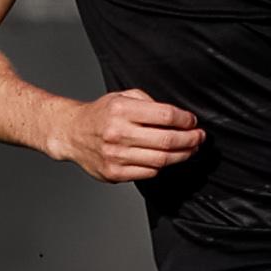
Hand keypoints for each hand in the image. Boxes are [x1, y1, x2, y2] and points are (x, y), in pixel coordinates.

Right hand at [53, 88, 205, 183]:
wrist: (71, 133)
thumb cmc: (100, 115)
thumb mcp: (122, 97)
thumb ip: (148, 103)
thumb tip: (178, 118)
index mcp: (121, 110)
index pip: (165, 116)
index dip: (186, 120)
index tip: (192, 122)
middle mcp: (117, 133)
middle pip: (167, 140)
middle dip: (191, 140)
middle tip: (199, 138)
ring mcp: (115, 156)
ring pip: (162, 160)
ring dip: (183, 155)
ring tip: (190, 149)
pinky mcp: (114, 173)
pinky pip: (149, 172)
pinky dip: (162, 166)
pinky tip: (166, 159)